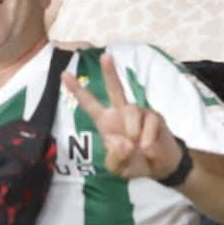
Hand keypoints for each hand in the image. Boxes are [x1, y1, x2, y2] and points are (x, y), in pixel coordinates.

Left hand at [62, 54, 184, 181]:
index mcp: (106, 122)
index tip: (64, 74)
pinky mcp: (155, 117)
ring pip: (132, 112)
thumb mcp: (117, 168)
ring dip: (133, 133)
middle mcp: (121, 112)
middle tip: (105, 56)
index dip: (77, 90)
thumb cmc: (133, 162)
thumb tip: (125, 142)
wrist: (159, 166)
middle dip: (110, 72)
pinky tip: (147, 148)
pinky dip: (147, 139)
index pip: (89, 103)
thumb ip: (114, 158)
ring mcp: (139, 112)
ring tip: (138, 147)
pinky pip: (149, 124)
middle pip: (115, 88)